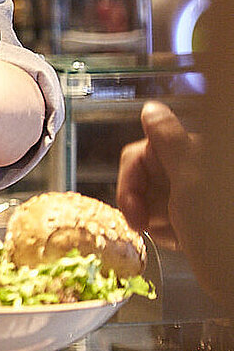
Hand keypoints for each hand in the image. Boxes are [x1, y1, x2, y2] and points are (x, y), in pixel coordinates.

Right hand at [117, 101, 198, 250]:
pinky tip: (180, 242)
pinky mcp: (193, 218)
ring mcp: (193, 195)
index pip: (141, 152)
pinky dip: (164, 232)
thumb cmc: (221, 227)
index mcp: (192, 153)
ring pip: (149, 198)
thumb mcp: (190, 178)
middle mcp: (192, 169)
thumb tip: (152, 108)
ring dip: (151, 219)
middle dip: (137, 201)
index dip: (130, 178)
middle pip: (142, 175)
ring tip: (171, 236)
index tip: (133, 208)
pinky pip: (163, 217)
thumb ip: (168, 139)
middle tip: (140, 225)